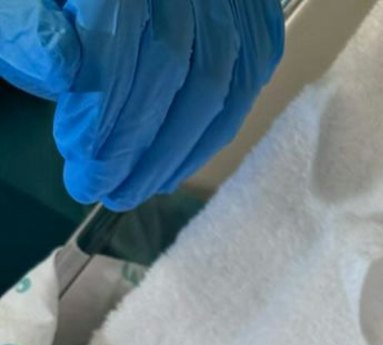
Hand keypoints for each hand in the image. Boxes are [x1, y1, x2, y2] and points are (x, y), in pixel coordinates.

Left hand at [0, 0, 283, 209]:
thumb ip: (26, 28)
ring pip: (217, 87)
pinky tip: (175, 166)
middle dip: (137, 143)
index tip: (80, 159)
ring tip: (137, 189)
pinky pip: (244, 87)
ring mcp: (230, 1)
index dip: (103, 111)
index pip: (119, 40)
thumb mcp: (26, 1)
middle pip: (172, 68)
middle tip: (106, 190)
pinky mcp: (258, 23)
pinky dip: (211, 136)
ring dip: (176, 154)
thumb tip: (57, 70)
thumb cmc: (74, 2)